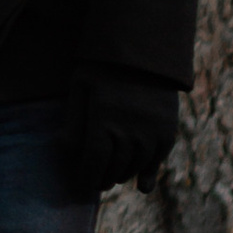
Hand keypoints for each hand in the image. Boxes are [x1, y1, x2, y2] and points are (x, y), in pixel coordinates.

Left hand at [68, 69, 180, 197]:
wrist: (146, 47)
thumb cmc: (104, 64)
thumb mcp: (80, 85)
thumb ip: (73, 120)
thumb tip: (65, 151)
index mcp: (103, 119)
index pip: (93, 163)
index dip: (86, 177)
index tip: (82, 183)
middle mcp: (129, 131)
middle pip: (113, 168)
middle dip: (102, 179)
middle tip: (96, 183)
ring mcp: (150, 132)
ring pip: (135, 167)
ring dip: (123, 175)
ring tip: (114, 176)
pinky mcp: (167, 130)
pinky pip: (157, 161)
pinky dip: (148, 173)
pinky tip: (141, 184)